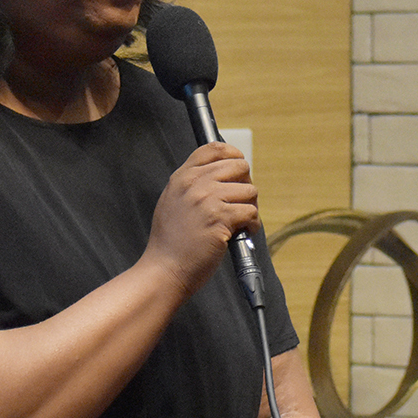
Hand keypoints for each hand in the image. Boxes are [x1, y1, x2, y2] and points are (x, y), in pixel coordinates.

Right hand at [144, 142, 258, 294]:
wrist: (164, 269)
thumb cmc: (171, 242)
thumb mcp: (172, 201)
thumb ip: (192, 185)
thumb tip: (223, 176)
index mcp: (182, 177)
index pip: (214, 149)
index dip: (233, 155)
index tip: (239, 170)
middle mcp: (194, 183)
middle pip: (239, 166)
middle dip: (245, 185)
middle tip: (240, 204)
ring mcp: (207, 200)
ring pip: (250, 190)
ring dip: (250, 208)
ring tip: (240, 223)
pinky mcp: (220, 218)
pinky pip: (251, 212)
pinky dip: (252, 224)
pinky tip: (242, 233)